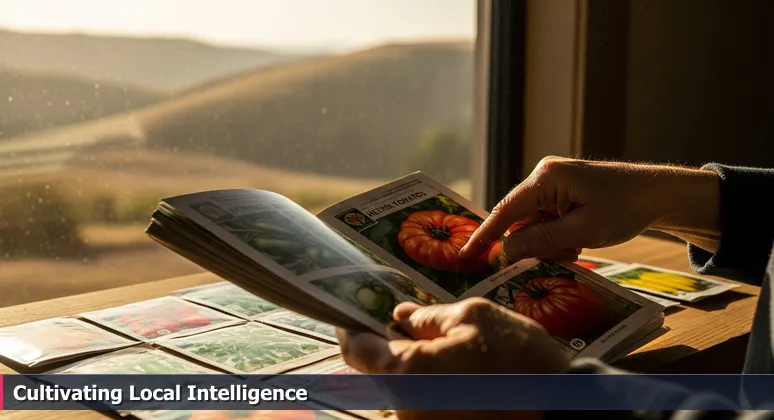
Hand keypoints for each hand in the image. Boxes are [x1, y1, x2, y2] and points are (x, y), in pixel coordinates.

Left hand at [336, 298, 569, 419]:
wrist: (563, 410)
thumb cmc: (519, 362)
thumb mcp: (475, 318)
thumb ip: (429, 317)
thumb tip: (401, 316)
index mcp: (406, 372)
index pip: (357, 350)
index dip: (351, 328)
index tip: (352, 315)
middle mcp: (406, 406)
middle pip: (384, 370)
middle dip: (396, 345)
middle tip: (419, 325)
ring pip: (408, 387)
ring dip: (420, 367)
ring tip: (457, 350)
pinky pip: (428, 403)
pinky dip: (437, 385)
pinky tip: (467, 373)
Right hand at [460, 156, 721, 260]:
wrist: (658, 194)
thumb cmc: (624, 207)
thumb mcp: (582, 230)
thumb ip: (541, 241)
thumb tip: (505, 251)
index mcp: (545, 178)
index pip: (505, 211)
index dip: (484, 236)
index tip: (464, 256)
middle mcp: (543, 177)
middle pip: (519, 221)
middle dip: (533, 245)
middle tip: (560, 256)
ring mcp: (552, 184)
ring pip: (534, 225)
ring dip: (549, 244)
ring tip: (576, 248)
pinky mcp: (561, 193)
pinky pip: (546, 222)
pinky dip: (558, 237)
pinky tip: (577, 242)